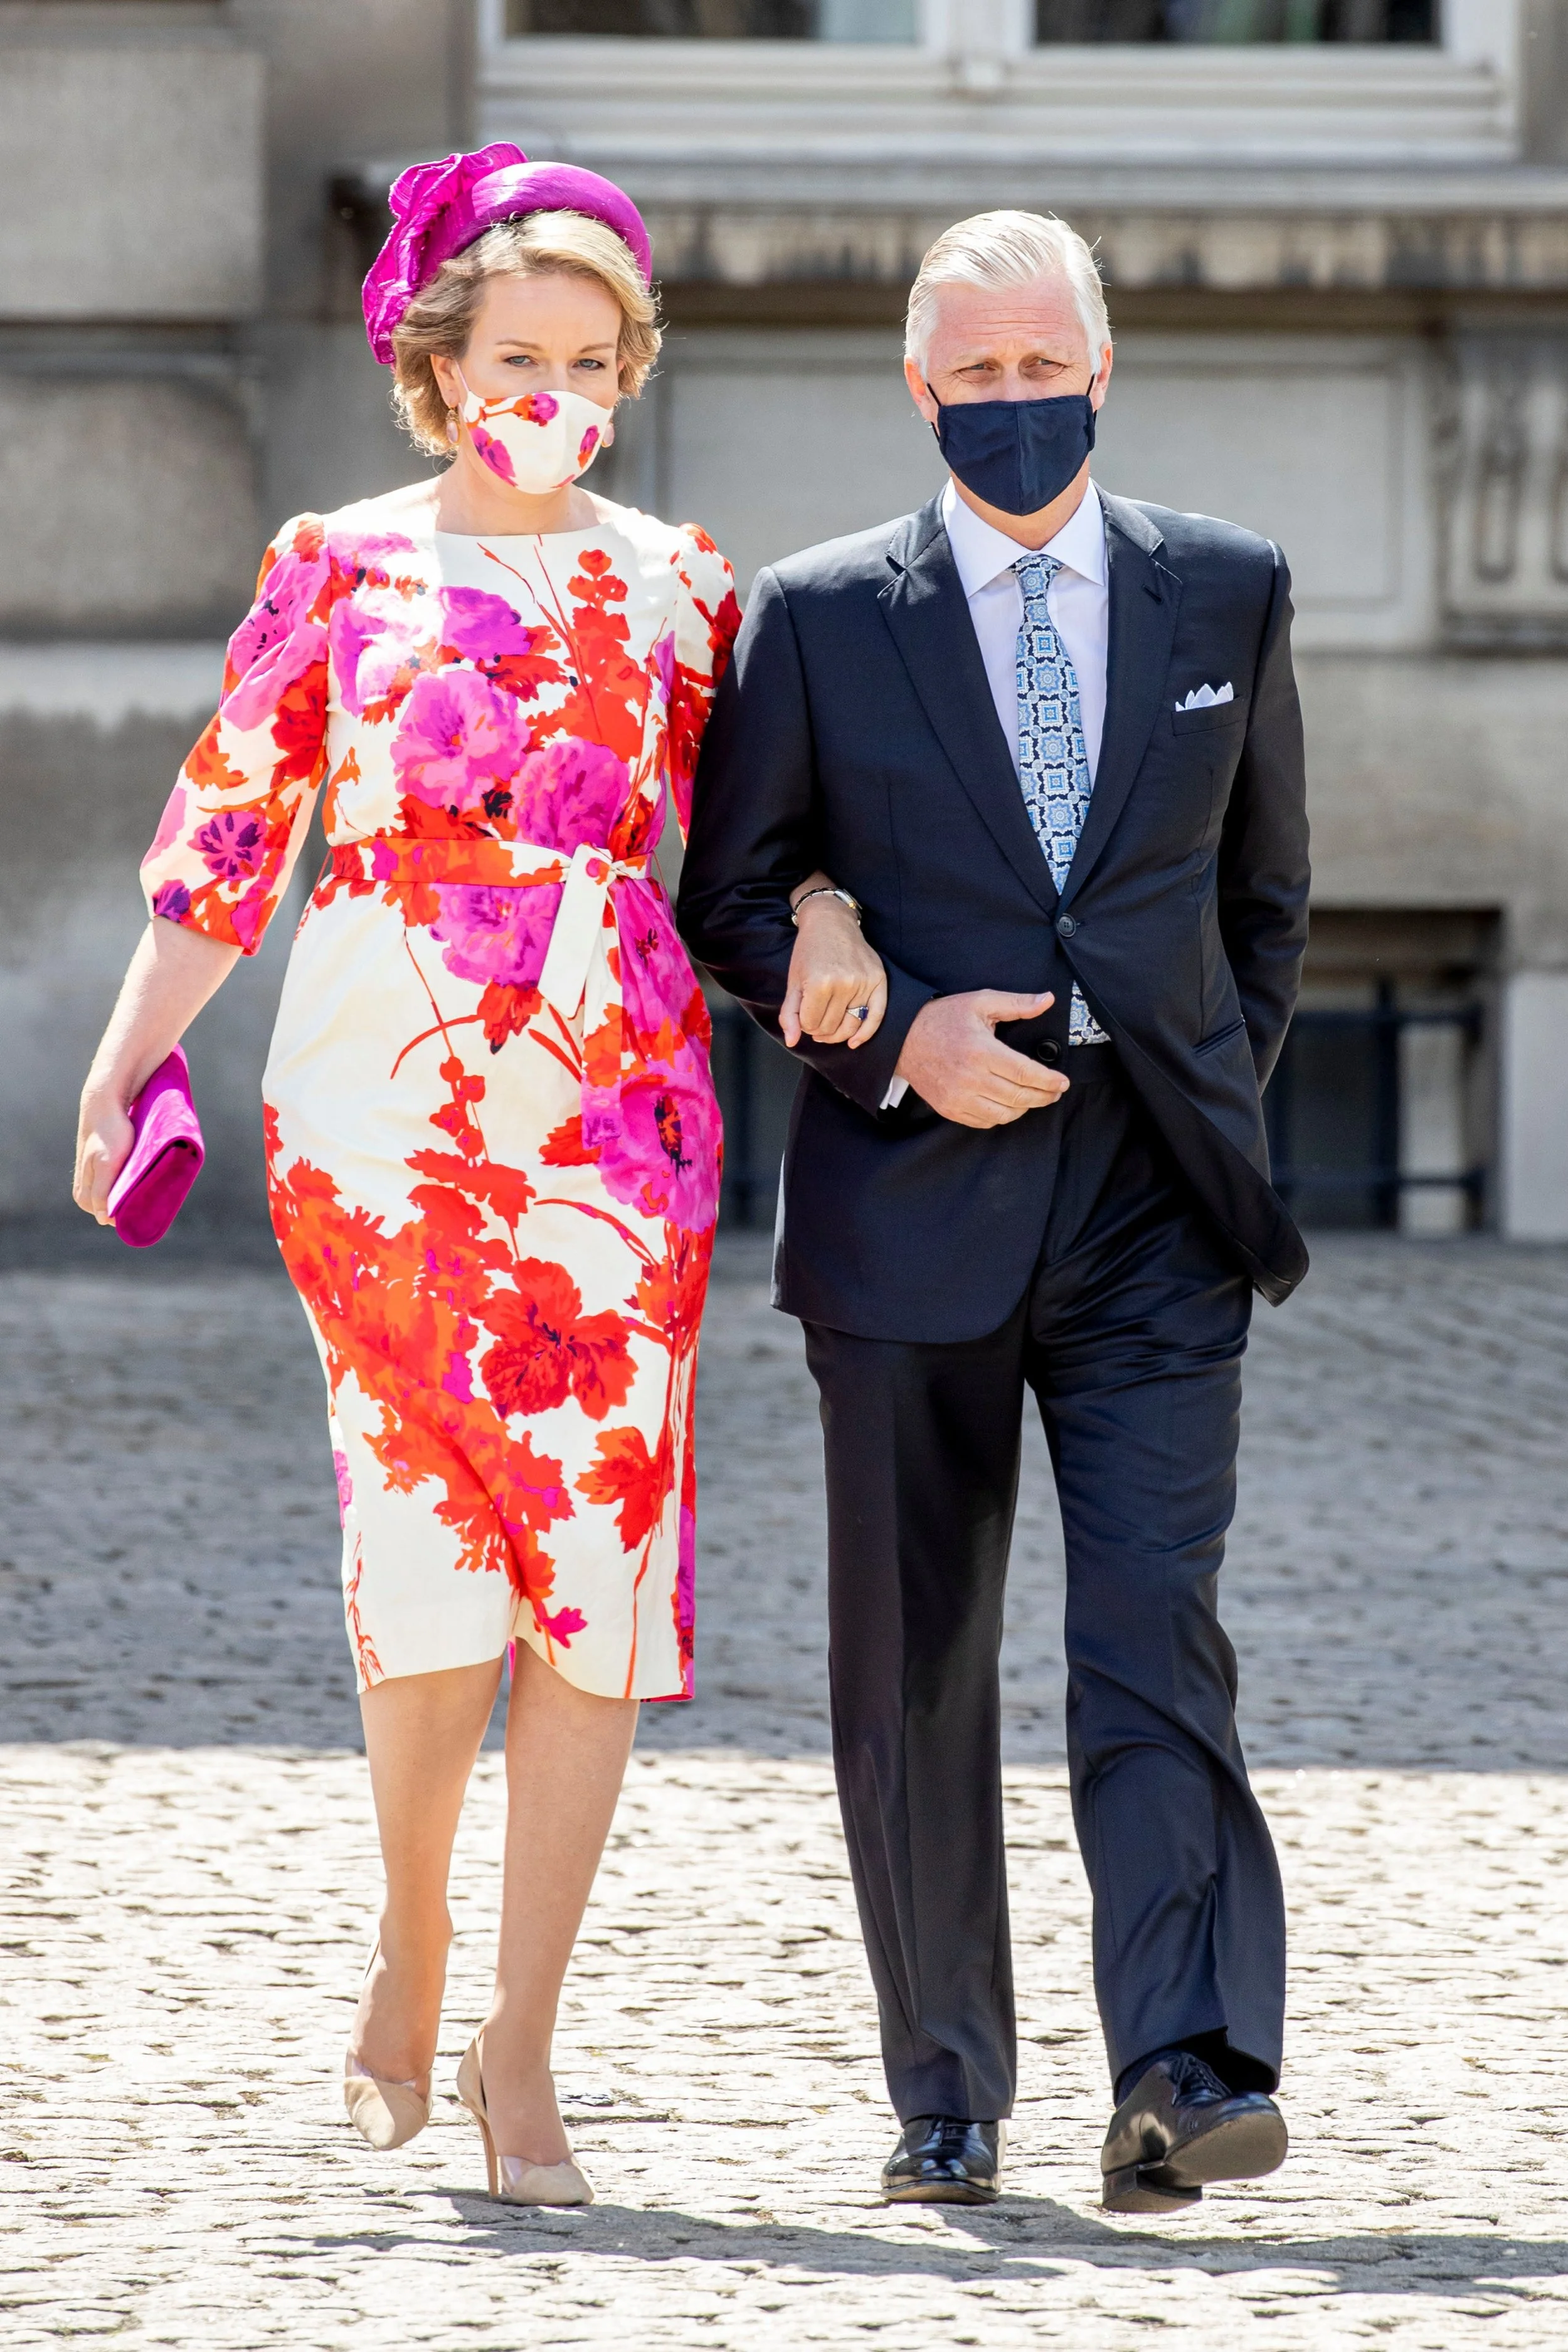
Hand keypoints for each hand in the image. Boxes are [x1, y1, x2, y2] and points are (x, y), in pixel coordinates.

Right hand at [74, 1084, 134, 1223]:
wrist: (105, 1102)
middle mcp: (85, 1180)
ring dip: (125, 1190)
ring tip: (143, 1186)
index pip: (100, 1212)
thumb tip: (102, 1219)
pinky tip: (138, 1173)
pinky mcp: (102, 1158)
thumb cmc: (108, 1133)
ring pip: (111, 1189)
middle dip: (122, 1203)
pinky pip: (114, 1176)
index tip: (137, 1212)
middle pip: (105, 1202)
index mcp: (83, 1186)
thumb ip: (101, 1192)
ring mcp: (93, 1168)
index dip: (118, 1214)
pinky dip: (125, 1178)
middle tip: (144, 1199)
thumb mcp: (106, 1164)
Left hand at [781, 893, 887, 1049]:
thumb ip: (789, 1013)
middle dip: (818, 1029)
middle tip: (814, 1020)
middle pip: (830, 1026)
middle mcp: (844, 984)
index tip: (803, 1015)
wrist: (831, 923)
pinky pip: (876, 1016)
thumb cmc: (809, 951)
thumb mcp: (793, 981)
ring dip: (837, 1033)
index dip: (804, 1025)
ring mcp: (863, 982)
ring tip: (828, 1029)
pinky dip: (865, 1033)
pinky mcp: (878, 980)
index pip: (810, 1024)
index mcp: (819, 983)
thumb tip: (792, 1041)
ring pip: (850, 1025)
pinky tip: (854, 1042)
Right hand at [893, 990, 1068, 1127]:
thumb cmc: (943, 1018)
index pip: (1025, 1073)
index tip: (1062, 1082)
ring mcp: (958, 1096)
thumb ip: (1016, 1003)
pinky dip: (1001, 1116)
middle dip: (1043, 1096)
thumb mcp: (980, 1002)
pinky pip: (984, 1121)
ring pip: (1004, 1114)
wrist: (903, 1038)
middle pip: (1019, 1097)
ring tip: (1034, 1098)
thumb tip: (1047, 1000)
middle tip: (1055, 1092)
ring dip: (1024, 1108)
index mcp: (981, 1051)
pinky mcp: (949, 1108)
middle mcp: (970, 1078)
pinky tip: (1008, 1105)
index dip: (1048, 1081)